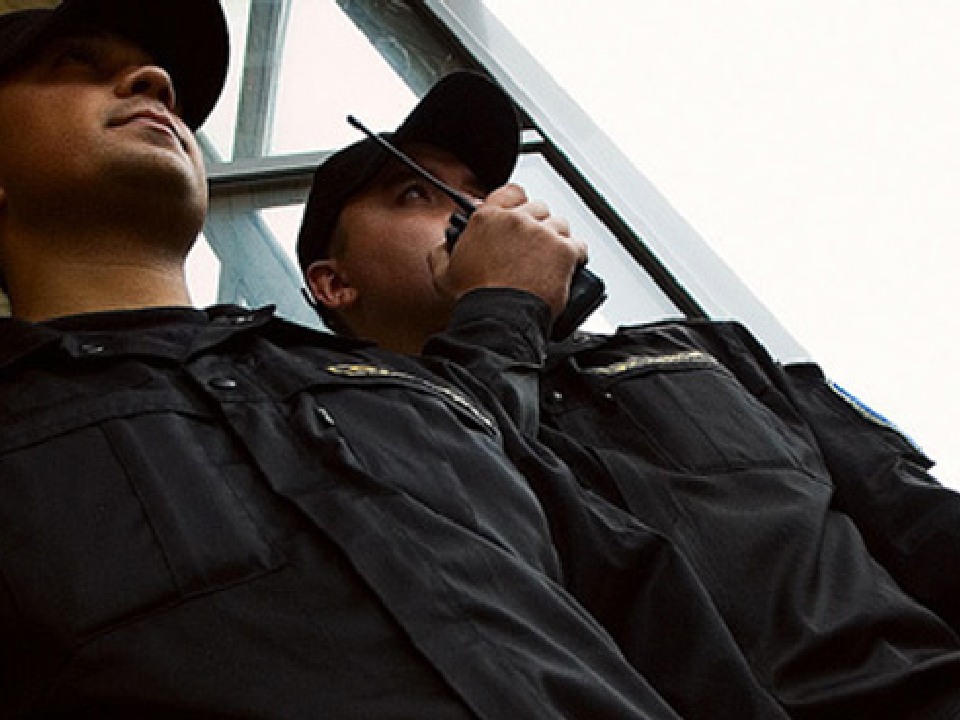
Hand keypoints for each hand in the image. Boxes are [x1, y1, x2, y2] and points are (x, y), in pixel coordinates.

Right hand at [428, 184, 586, 317]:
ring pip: (560, 225)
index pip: (511, 192)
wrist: (499, 318)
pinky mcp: (564, 250)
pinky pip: (578, 245)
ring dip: (555, 240)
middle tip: (531, 248)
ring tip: (547, 262)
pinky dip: (574, 256)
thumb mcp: (444, 274)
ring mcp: (543, 233)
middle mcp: (517, 220)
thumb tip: (444, 245)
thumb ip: (442, 252)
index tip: (518, 216)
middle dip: (536, 226)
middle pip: (538, 208)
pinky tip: (564, 269)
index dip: (517, 204)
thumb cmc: (475, 299)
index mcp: (488, 218)